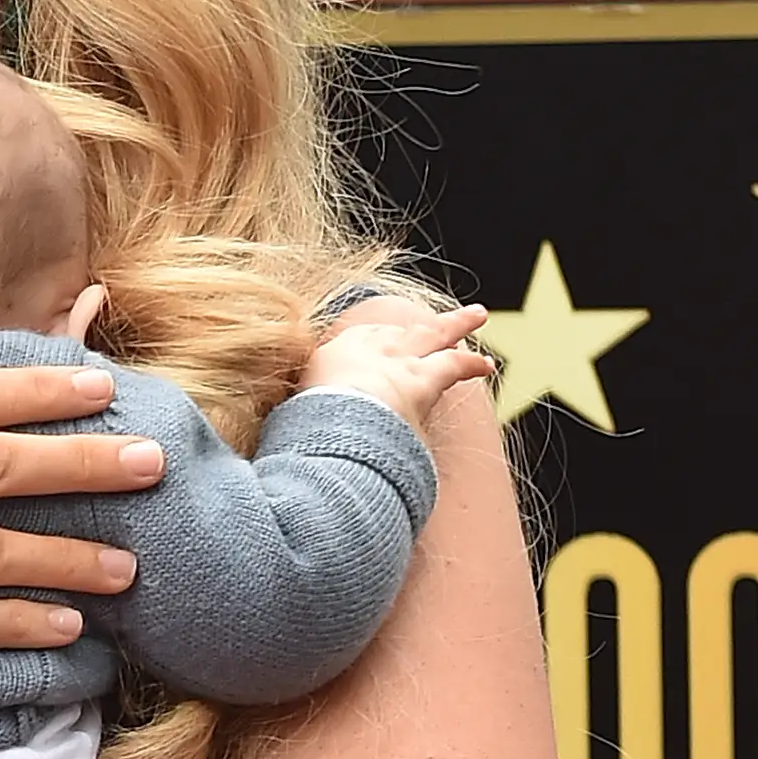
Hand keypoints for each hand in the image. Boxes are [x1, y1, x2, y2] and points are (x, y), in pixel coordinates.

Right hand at [300, 292, 493, 428]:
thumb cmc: (307, 428)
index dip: (374, 341)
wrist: (334, 423)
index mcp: (330, 357)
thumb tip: (271, 442)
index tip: (381, 341)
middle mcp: (366, 349)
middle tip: (431, 321)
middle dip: (413, 326)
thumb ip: (291, 422)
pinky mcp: (424, 377)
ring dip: (455, 324)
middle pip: (397, 331)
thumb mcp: (291, 420)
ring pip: (432, 334)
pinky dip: (472, 365)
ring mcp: (397, 359)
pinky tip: (486, 365)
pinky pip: (456, 365)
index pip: (358, 342)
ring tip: (474, 316)